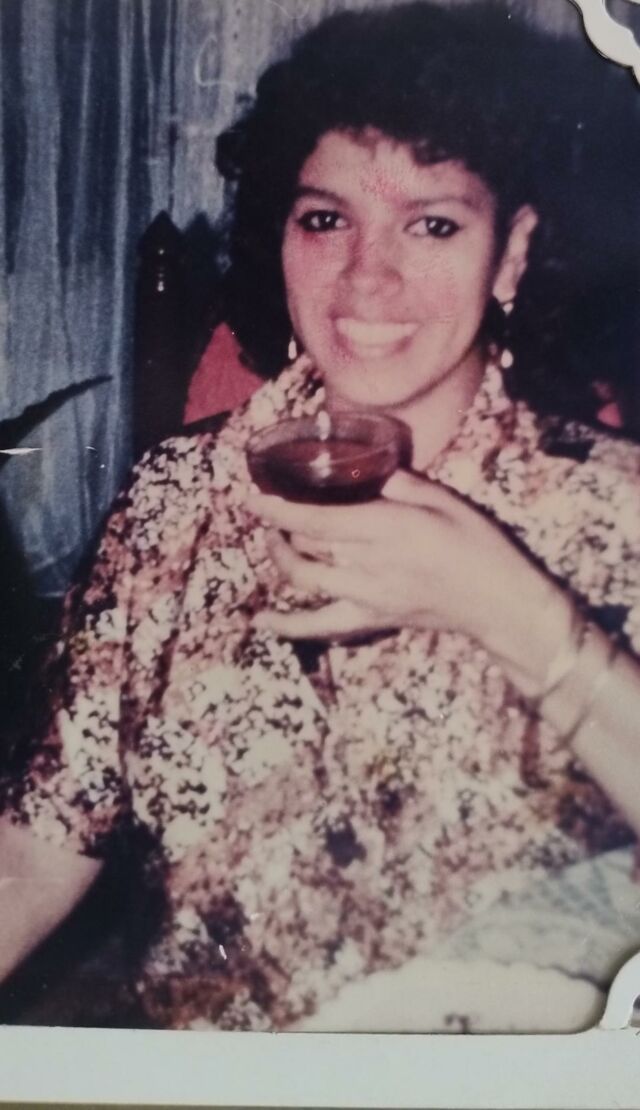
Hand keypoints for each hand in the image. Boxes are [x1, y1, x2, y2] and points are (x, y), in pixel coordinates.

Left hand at [247, 470, 571, 683]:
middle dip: (280, 528)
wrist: (497, 600)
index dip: (278, 509)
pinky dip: (289, 626)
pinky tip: (261, 622)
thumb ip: (400, 485)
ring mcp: (366, 595)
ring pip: (305, 579)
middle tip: (273, 512)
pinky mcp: (371, 618)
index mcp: (386, 527)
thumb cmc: (477, 544)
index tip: (252, 498)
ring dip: (281, 560)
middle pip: (306, 545)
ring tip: (275, 543)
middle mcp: (368, 562)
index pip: (316, 518)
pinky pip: (321, 626)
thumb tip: (368, 474)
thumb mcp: (444, 500)